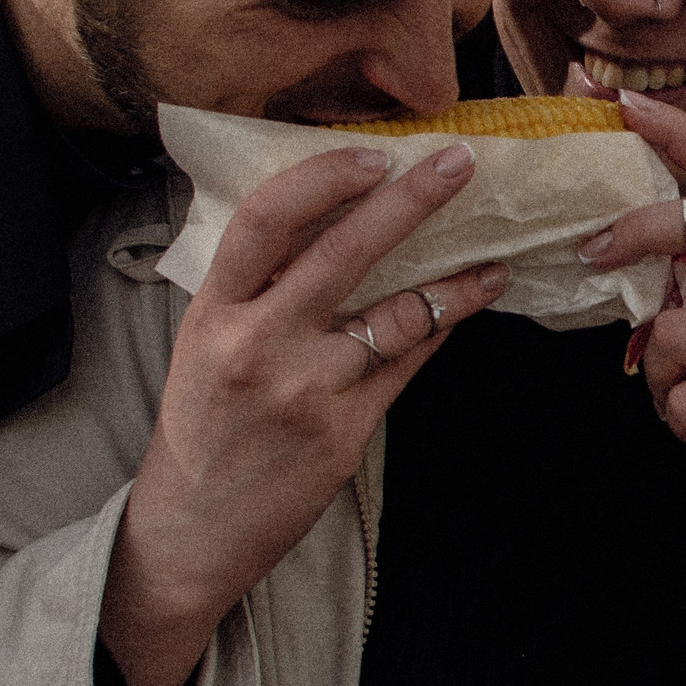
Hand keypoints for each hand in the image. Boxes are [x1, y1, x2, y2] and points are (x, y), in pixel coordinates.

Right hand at [104, 143, 507, 685]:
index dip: (320, 179)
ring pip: (396, 314)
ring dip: (454, 280)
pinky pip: (406, 365)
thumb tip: (324, 219)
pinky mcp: (344, 434)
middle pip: (342, 254)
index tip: (371, 156)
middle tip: (458, 163)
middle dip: (409, 201)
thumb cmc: (203, 428)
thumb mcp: (204, 345)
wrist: (192, 529)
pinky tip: (468, 304)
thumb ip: (254, 290)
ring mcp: (305, 392)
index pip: (262, 222)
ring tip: (492, 254)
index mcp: (214, 314)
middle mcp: (258, 346)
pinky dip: (440, 329)